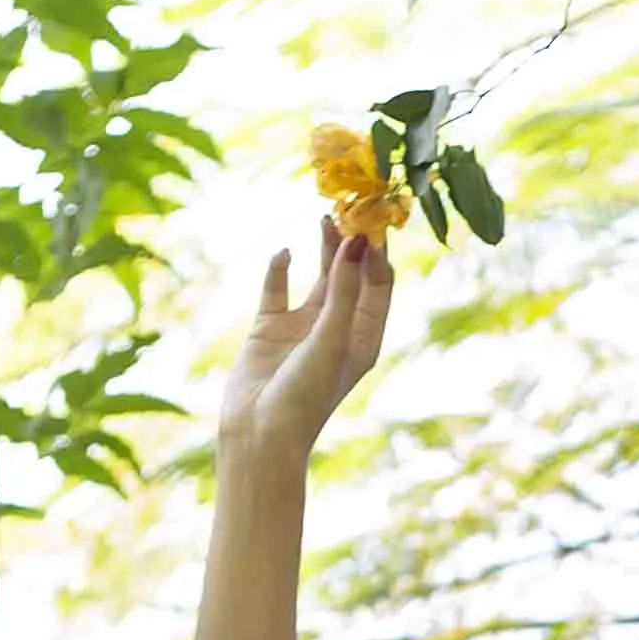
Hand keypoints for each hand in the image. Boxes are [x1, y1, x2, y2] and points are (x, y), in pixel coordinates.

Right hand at [219, 223, 393, 475]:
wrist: (259, 435)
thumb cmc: (304, 397)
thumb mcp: (331, 340)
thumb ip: (343, 290)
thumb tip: (358, 241)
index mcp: (363, 339)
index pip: (380, 284)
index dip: (378, 251)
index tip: (372, 217)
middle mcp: (337, 330)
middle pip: (352, 274)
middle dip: (353, 241)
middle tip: (350, 204)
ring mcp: (304, 327)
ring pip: (319, 275)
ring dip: (324, 247)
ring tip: (325, 215)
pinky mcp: (271, 326)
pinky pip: (277, 287)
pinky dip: (280, 267)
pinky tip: (284, 253)